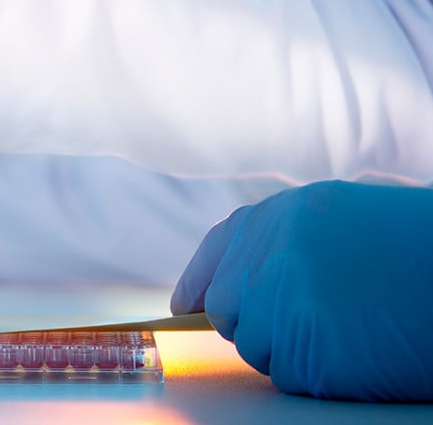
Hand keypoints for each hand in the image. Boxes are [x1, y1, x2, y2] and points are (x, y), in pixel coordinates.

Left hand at [171, 180, 432, 401]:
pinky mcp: (306, 355)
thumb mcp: (334, 219)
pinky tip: (358, 350)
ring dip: (292, 349)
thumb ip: (278, 245)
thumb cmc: (411, 245)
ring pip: (258, 349)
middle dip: (257, 322)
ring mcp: (281, 309)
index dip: (202, 286)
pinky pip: (292, 378)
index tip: (187, 307)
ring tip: (349, 326)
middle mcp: (265, 261)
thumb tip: (225, 288)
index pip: (216, 258)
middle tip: (312, 319)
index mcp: (274, 219)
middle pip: (229, 311)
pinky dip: (320, 374)